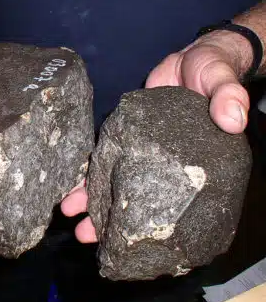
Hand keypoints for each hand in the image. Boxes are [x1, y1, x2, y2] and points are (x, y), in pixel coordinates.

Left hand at [61, 31, 250, 242]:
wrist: (191, 58)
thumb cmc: (214, 72)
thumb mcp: (223, 81)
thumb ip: (228, 96)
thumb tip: (232, 119)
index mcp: (189, 166)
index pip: (171, 202)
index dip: (152, 224)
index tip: (130, 243)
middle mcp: (163, 165)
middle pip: (136, 197)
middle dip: (109, 218)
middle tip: (85, 235)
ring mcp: (141, 152)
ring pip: (115, 179)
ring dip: (92, 197)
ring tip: (70, 213)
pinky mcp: (125, 135)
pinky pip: (106, 154)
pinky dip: (90, 168)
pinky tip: (72, 181)